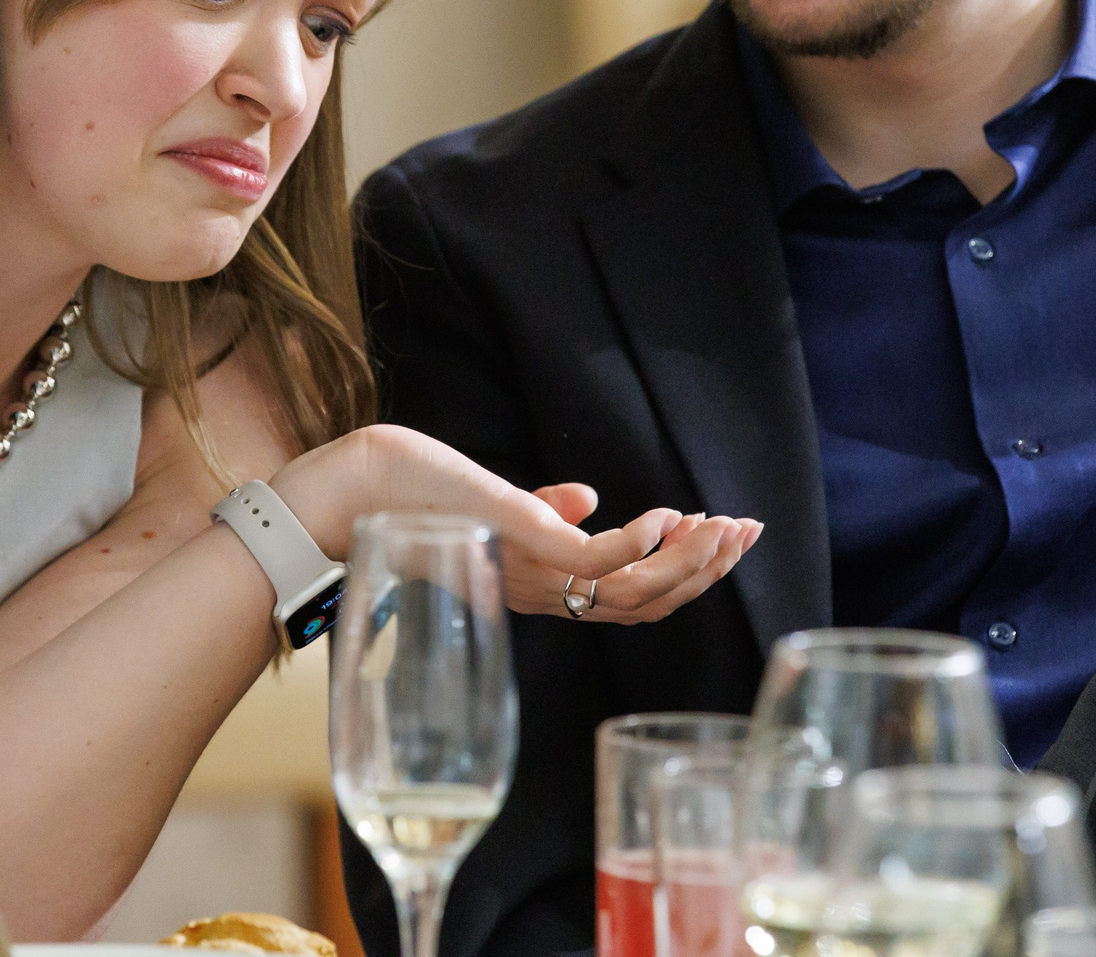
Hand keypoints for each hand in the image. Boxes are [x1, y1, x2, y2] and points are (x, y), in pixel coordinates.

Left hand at [268, 425, 762, 625]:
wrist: (347, 491)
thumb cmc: (406, 490)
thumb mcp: (489, 501)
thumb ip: (541, 510)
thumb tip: (586, 498)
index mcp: (539, 583)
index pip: (629, 596)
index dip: (683, 575)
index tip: (724, 537)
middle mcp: (540, 591)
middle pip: (645, 604)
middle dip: (704, 571)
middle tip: (748, 533)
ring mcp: (530, 574)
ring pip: (632, 592)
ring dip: (688, 560)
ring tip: (725, 526)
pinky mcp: (517, 546)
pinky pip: (594, 565)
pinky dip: (639, 543)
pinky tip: (667, 515)